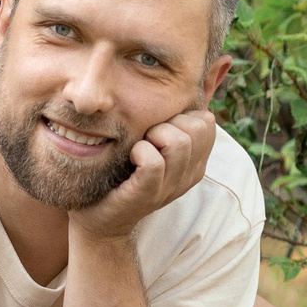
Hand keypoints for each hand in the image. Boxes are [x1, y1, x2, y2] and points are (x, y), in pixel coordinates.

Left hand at [70, 108, 217, 243]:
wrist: (99, 219)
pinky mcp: (148, 194)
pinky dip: (140, 152)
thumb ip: (165, 122)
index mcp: (194, 161)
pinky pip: (154, 162)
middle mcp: (189, 174)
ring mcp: (171, 186)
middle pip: (198, 126)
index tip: (157, 126)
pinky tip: (130, 157)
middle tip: (146, 136)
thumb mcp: (150, 145)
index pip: (207, 120)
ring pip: (180, 142)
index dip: (180, 113)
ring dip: (153, 135)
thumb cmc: (122, 174)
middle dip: (168, 121)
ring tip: (139, 146)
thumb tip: (183, 87)